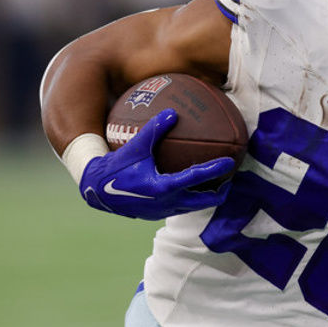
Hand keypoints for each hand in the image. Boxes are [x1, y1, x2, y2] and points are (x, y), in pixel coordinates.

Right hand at [79, 109, 234, 220]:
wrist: (96, 192)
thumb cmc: (116, 166)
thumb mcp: (134, 146)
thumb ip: (154, 129)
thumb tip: (173, 112)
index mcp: (163, 187)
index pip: (197, 178)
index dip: (215, 169)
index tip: (230, 161)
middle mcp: (169, 202)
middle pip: (207, 201)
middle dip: (222, 190)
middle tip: (230, 177)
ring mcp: (166, 211)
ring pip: (196, 206)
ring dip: (208, 196)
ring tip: (218, 182)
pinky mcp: (160, 214)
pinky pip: (184, 206)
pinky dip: (193, 197)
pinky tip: (193, 186)